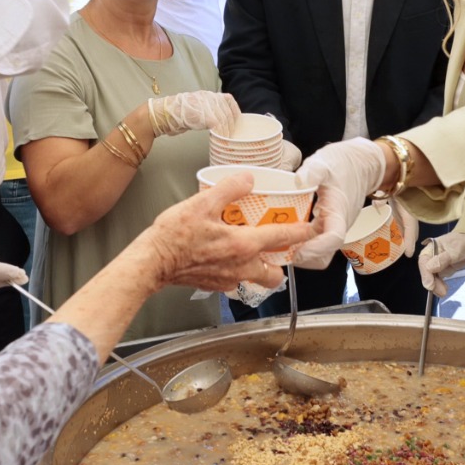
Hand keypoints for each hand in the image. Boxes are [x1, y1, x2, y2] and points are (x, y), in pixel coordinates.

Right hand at [139, 177, 316, 291]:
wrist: (152, 262)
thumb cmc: (174, 236)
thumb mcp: (202, 202)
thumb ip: (230, 188)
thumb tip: (248, 178)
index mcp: (243, 245)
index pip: (282, 238)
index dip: (301, 232)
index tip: (311, 228)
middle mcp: (241, 266)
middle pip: (275, 273)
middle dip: (282, 263)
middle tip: (278, 247)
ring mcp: (228, 279)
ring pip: (256, 279)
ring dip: (260, 269)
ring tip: (252, 252)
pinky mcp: (215, 286)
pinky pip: (235, 281)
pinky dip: (237, 271)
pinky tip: (225, 257)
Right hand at [143, 90, 239, 136]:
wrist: (162, 114)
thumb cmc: (175, 115)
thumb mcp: (193, 108)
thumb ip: (205, 111)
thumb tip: (216, 121)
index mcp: (206, 95)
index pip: (228, 99)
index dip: (234, 110)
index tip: (237, 120)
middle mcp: (208, 97)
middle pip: (227, 111)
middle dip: (232, 124)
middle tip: (232, 135)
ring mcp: (207, 105)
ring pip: (225, 119)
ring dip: (227, 131)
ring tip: (226, 140)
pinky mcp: (205, 115)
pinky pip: (218, 125)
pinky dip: (221, 134)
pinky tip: (220, 140)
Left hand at [289, 137, 387, 269]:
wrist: (362, 164)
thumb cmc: (345, 163)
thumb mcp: (326, 161)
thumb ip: (313, 171)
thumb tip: (298, 180)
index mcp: (339, 212)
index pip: (333, 238)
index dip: (316, 249)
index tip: (298, 252)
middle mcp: (337, 225)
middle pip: (324, 255)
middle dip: (304, 259)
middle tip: (280, 250)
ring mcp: (332, 227)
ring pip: (319, 252)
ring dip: (300, 252)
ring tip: (278, 243)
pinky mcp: (326, 225)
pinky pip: (314, 242)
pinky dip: (300, 243)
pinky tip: (283, 233)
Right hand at [416, 229, 464, 294]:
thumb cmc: (463, 244)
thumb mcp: (454, 251)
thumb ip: (442, 260)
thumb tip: (429, 268)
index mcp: (430, 250)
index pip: (424, 264)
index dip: (426, 276)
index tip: (431, 286)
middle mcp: (430, 258)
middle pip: (427, 273)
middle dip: (432, 283)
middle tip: (441, 292)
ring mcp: (436, 265)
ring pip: (432, 278)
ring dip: (436, 286)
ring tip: (444, 292)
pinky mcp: (441, 270)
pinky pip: (438, 279)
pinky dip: (440, 285)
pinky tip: (444, 289)